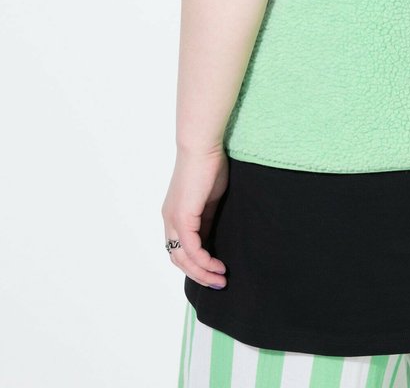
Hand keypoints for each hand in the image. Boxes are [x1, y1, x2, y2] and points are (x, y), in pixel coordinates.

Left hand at [161, 146, 229, 288]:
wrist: (202, 146)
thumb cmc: (209, 165)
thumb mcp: (210, 198)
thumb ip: (208, 217)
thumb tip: (213, 236)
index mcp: (175, 215)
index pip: (180, 249)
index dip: (195, 264)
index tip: (214, 272)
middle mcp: (169, 220)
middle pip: (178, 259)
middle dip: (198, 275)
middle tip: (218, 283)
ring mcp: (174, 219)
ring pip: (183, 259)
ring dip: (202, 273)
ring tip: (221, 279)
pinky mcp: (183, 217)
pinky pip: (192, 249)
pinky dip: (204, 261)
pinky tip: (218, 266)